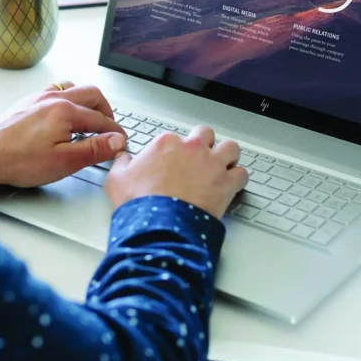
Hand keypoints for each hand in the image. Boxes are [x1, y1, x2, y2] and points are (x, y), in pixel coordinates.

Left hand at [0, 82, 126, 187]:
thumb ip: (94, 149)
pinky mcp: (28, 102)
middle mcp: (54, 98)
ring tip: (91, 118)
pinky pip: (56, 90)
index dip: (115, 132)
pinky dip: (69, 98)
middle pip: (92, 95)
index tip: (121, 141)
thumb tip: (116, 140)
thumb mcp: (64, 161)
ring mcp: (39, 97)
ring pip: (74, 88)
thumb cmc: (19, 160)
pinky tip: (65, 112)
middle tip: (111, 127)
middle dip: (106, 111)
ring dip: (88, 101)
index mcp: (66, 111)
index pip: (101, 119)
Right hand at [105, 125, 247, 218]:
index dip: (177, 150)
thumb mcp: (118, 179)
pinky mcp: (226, 183)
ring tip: (224, 165)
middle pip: (206, 135)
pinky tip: (234, 184)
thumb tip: (122, 158)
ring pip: (231, 148)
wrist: (159, 225)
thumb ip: (121, 164)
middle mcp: (192, 149)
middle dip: (205, 144)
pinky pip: (242, 173)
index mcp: (167, 143)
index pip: (177, 137)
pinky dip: (239, 179)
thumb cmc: (140, 203)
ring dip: (228, 156)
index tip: (176, 160)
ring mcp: (212, 164)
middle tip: (201, 158)